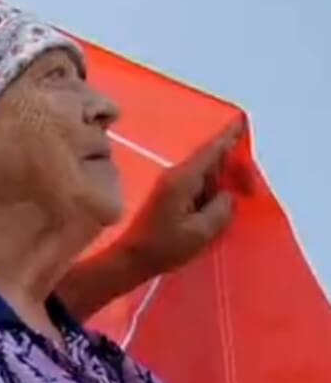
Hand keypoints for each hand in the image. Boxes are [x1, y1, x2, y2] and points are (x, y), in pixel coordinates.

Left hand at [117, 120, 249, 276]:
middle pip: (210, 160)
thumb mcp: (200, 233)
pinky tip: (222, 199)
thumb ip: (221, 210)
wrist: (131, 259)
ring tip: (242, 190)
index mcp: (182, 179)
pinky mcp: (168, 197)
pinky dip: (212, 188)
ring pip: (204, 172)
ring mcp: (170, 186)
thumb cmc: (163, 248)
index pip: (210, 151)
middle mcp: (175, 176)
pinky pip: (197, 184)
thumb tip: (228, 196)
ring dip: (223, 178)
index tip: (241, 123)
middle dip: (233, 165)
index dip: (228, 137)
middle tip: (251, 185)